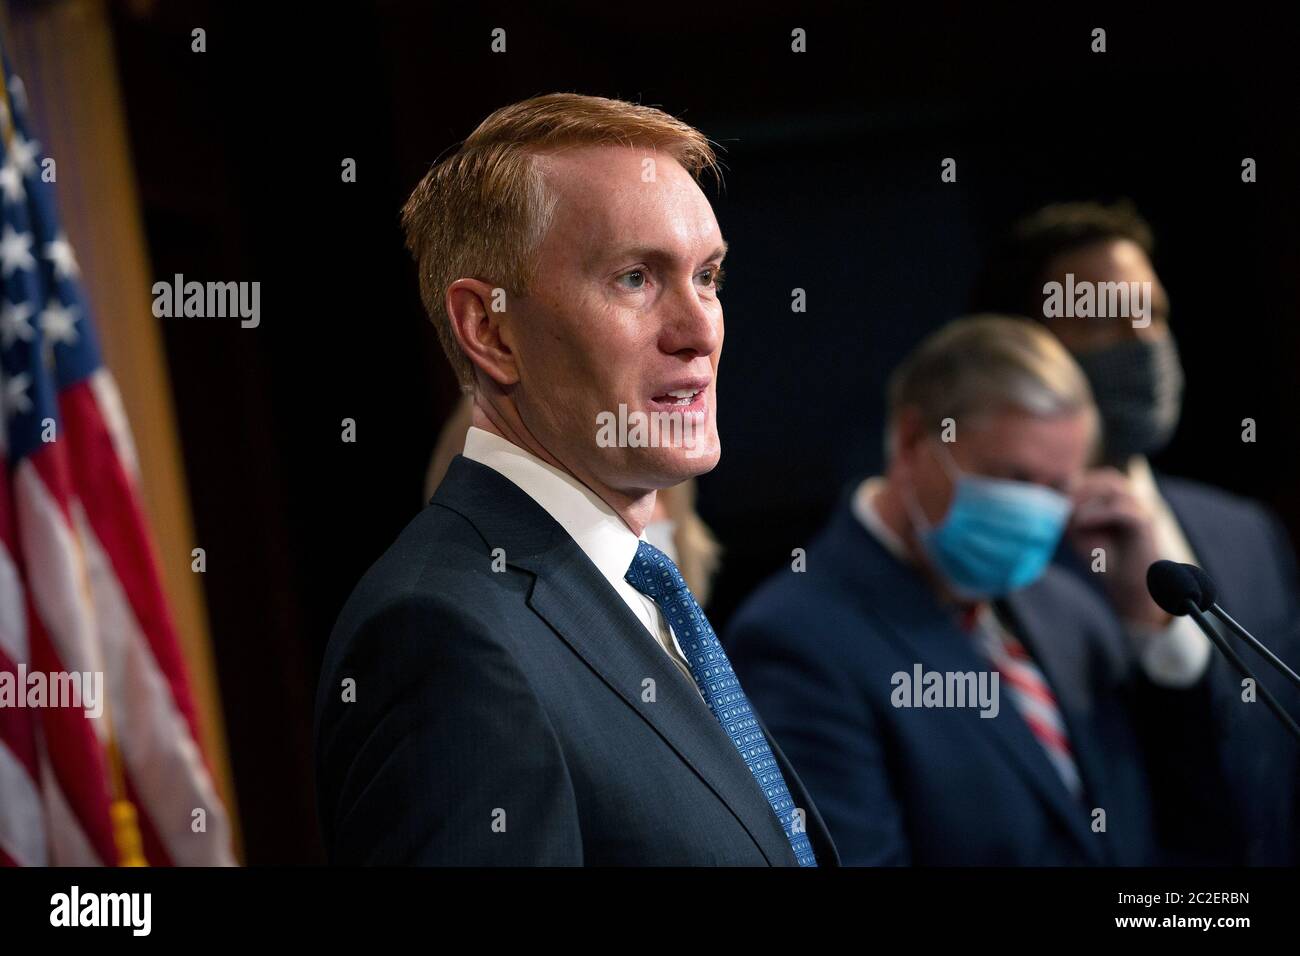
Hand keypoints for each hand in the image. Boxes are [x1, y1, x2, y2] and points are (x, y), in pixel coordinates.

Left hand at [1066, 468, 1171, 628]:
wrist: (1128, 586)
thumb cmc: (1104, 558)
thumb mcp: (1079, 532)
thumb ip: (1069, 511)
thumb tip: (1054, 493)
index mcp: (1119, 498)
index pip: (1098, 477)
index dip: (1075, 482)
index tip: (1052, 493)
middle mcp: (1133, 500)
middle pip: (1108, 477)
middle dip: (1081, 487)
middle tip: (1060, 500)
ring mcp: (1141, 509)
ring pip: (1114, 489)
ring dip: (1087, 497)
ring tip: (1068, 512)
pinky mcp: (1145, 523)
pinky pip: (1120, 510)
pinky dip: (1097, 513)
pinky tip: (1079, 523)